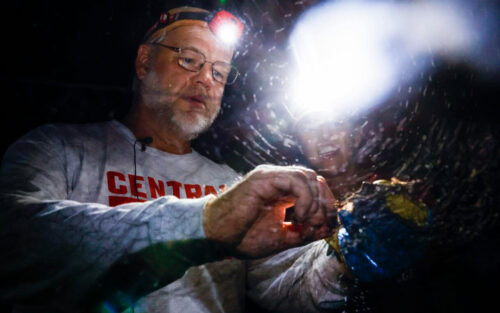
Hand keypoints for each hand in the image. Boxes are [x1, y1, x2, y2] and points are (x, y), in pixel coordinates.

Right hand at [203, 165, 337, 257]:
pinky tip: (300, 216)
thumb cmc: (242, 237)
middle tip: (321, 224)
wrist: (215, 236)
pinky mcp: (263, 179)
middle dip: (325, 202)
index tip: (329, 225)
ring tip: (308, 222)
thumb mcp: (281, 237)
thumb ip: (303, 232)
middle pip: (315, 179)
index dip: (326, 204)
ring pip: (308, 176)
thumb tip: (327, 229)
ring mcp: (270, 176)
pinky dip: (306, 199)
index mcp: (281, 191)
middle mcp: (277, 179)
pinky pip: (295, 180)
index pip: (314, 186)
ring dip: (316, 201)